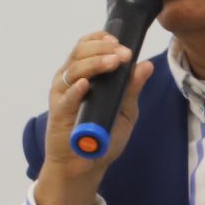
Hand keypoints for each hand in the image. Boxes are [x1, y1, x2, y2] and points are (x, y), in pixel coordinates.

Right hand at [31, 30, 153, 204]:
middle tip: (122, 53)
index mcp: (85, 74)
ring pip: (73, 70)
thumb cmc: (103, 135)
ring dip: (93, 64)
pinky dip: (76, 90)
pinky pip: (66, 98)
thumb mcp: (125, 110)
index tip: (121, 42)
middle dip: (102, 49)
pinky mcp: (58, 113)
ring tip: (112, 62)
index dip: (102, 40)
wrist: (86, 164)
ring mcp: (63, 95)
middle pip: (80, 53)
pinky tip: (86, 85)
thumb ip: (132, 88)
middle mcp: (70, 80)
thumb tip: (146, 66)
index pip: (88, 47)